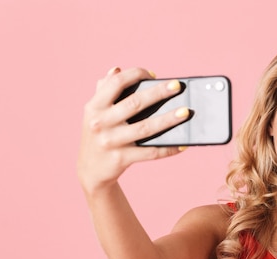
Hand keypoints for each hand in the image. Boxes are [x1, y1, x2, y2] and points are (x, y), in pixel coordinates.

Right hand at [77, 67, 189, 193]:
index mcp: (94, 106)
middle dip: (158, 93)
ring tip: (185, 113)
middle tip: (177, 87)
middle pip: (134, 103)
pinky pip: (150, 152)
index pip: (116, 83)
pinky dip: (168, 149)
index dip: (135, 74)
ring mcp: (111, 141)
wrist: (91, 170)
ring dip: (168, 120)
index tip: (153, 75)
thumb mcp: (95, 113)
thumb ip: (104, 90)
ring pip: (145, 128)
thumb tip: (117, 70)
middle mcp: (100, 122)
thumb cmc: (99, 134)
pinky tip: (182, 144)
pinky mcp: (121, 159)